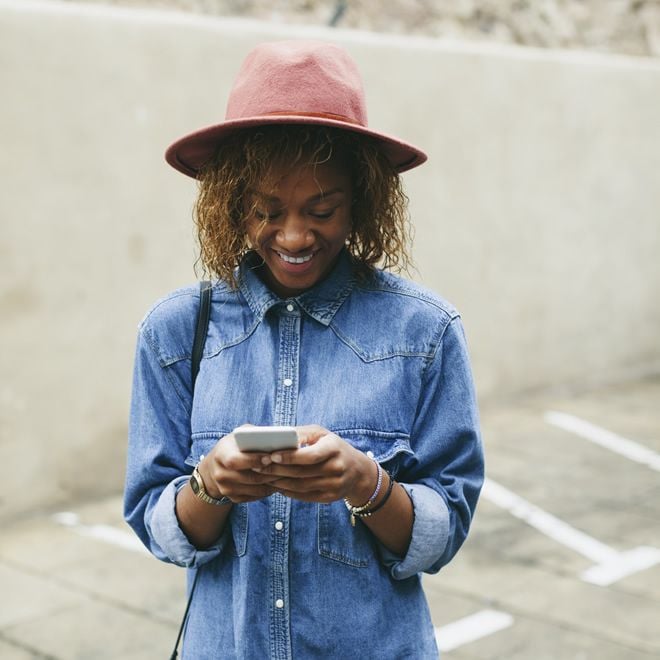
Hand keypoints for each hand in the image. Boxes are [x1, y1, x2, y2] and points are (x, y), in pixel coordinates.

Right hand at [198, 428, 281, 502]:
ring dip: (272, 483)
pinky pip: (255, 497)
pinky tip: (277, 483)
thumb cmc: (233, 446)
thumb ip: (252, 434)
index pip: (235, 460)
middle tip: (286, 468)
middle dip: (270, 473)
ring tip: (286, 475)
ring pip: (255, 489)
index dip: (253, 460)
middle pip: (249, 477)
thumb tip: (275, 435)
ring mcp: (226, 489)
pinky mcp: (233, 498)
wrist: (215, 467)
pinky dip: (268, 490)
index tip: (270, 457)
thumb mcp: (238, 436)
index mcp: (221, 455)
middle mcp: (220, 474)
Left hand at [254, 425, 375, 503]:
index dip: (289, 457)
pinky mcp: (330, 498)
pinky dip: (288, 492)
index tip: (270, 455)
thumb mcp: (322, 434)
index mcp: (334, 448)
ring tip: (263, 475)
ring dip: (279, 482)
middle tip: (258, 465)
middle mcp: (336, 468)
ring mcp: (334, 485)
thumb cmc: (333, 447)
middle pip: (301, 472)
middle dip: (277, 469)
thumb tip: (277, 436)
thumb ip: (301, 434)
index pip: (309, 455)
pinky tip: (276, 485)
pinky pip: (304, 496)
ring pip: (300, 486)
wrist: (357, 470)